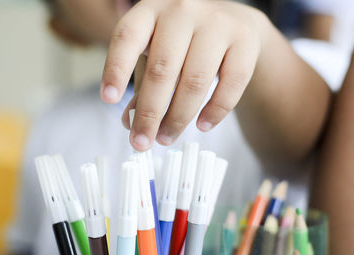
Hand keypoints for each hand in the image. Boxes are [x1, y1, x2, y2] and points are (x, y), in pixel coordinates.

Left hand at [101, 0, 267, 150]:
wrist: (235, 25)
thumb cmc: (186, 44)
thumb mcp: (157, 55)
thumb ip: (141, 85)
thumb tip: (129, 123)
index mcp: (152, 10)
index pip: (127, 37)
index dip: (116, 69)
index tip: (108, 101)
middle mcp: (183, 10)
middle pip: (162, 69)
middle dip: (149, 113)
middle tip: (141, 143)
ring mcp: (217, 23)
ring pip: (194, 80)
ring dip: (178, 118)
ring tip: (166, 139)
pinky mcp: (245, 41)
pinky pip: (230, 83)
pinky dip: (215, 111)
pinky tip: (202, 127)